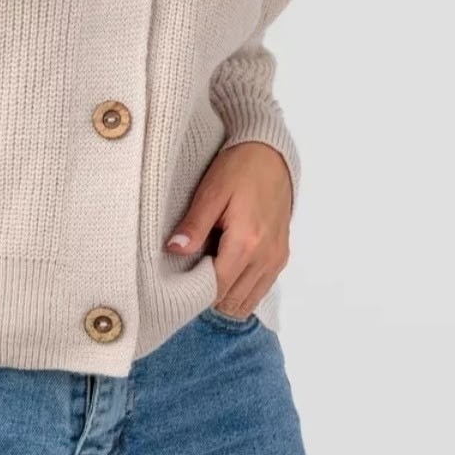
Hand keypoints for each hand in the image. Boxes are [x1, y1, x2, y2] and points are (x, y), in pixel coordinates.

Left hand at [163, 142, 291, 315]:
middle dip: (209, 294)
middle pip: (232, 300)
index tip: (178, 280)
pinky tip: (226, 267)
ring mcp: (277, 259)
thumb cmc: (239, 168)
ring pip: (248, 301)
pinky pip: (260, 288)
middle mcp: (266, 257)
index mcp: (247, 242)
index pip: (218, 287)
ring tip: (208, 270)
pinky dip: (242, 288)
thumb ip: (194, 224)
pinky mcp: (281, 256)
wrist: (271, 154)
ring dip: (226, 294)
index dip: (195, 289)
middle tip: (191, 273)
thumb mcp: (211, 192)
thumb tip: (173, 249)